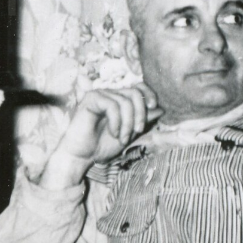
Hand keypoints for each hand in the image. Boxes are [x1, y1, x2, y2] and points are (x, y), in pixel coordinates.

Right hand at [39, 85, 162, 189]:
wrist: (82, 156)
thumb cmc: (102, 145)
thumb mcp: (129, 133)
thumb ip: (142, 121)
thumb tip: (160, 109)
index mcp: (119, 99)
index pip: (138, 87)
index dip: (149, 94)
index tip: (153, 107)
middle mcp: (110, 94)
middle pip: (134, 93)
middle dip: (139, 114)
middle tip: (136, 132)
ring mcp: (100, 95)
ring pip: (125, 101)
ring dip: (127, 124)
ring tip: (122, 138)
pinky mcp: (91, 99)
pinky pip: (112, 105)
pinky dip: (117, 122)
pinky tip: (113, 133)